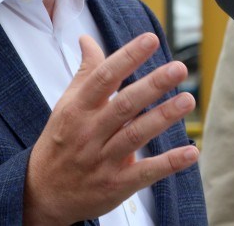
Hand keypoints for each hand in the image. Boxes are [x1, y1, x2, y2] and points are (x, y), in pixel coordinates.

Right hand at [23, 32, 197, 224]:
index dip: (127, 57)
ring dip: (163, 117)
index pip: (103, 77)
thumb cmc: (60, 142)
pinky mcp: (116, 185)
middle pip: (124, 105)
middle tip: (179, 68)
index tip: (149, 40)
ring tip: (188, 100)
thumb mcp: (66, 106)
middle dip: (152, 85)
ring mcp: (103, 160)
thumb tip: (87, 39)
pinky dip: (168, 164)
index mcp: (78, 109)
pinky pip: (145, 173)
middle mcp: (90, 132)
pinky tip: (191, 153)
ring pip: (136, 135)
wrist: (42, 194)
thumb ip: (85, 73)